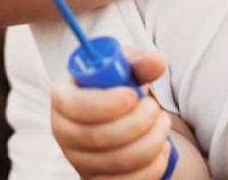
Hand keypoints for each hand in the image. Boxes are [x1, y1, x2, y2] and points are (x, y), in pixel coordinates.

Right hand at [50, 48, 177, 179]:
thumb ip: (140, 63)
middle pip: (96, 137)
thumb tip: (158, 61)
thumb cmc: (118, 87)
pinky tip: (161, 148)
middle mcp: (64, 131)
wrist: (119, 117)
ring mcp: (79, 161)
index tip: (134, 96)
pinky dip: (151, 166)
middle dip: (136, 123)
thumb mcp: (126, 68)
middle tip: (156, 108)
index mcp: (63, 96)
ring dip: (149, 142)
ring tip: (164, 123)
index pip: (74, 106)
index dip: (105, 104)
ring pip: (115, 162)